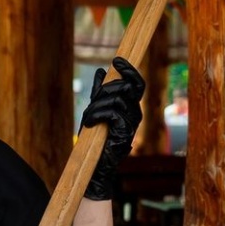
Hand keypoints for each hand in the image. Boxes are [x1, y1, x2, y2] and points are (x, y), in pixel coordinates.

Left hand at [81, 57, 145, 200]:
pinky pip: (112, 113)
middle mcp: (135, 114)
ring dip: (96, 106)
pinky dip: (97, 115)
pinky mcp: (125, 134)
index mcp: (131, 107)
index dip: (129, 70)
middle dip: (105, 90)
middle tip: (92, 102)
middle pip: (125, 88)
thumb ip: (100, 93)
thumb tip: (101, 71)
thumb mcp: (96, 111)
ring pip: (116, 100)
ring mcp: (131, 125)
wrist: (94, 165)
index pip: (137, 84)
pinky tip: (89, 124)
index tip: (117, 60)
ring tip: (87, 119)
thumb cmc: (95, 138)